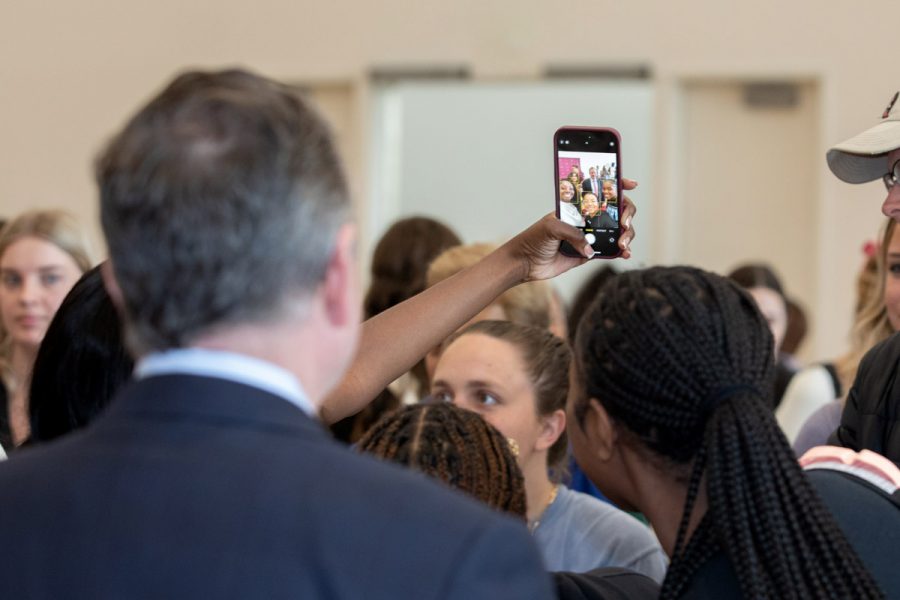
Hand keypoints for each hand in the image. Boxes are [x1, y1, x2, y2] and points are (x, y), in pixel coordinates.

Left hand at [504, 179, 637, 281]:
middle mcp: (586, 219)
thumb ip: (573, 234)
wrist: (524, 262)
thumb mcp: (552, 228)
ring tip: (622, 244)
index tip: (632, 185)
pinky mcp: (588, 253)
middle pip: (616, 212)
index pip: (600, 191)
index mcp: (577, 207)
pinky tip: (625, 253)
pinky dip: (621, 252)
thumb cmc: (533, 239)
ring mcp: (589, 236)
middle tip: (624, 224)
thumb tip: (591, 248)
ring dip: (626, 235)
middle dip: (626, 214)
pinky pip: (610, 251)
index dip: (618, 185)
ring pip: (617, 232)